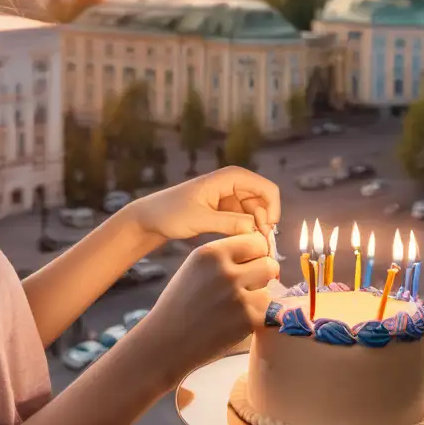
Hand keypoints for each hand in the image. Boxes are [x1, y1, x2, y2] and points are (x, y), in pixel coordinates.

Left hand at [125, 166, 281, 244]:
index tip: (266, 231)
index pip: (266, 188)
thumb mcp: (201, 219)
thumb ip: (230, 223)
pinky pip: (245, 218)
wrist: (150, 218)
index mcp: (229, 177)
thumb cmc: (171, 213)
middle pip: (264, 201)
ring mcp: (228, 197)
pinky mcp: (224, 209)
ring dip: (257, 228)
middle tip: (259, 245)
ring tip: (250, 247)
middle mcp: (232, 184)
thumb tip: (256, 230)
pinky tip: (241, 243)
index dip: (273, 209)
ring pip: (256, 212)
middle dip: (265, 221)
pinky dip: (247, 230)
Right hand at [136, 231, 278, 380]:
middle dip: (262, 275)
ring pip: (270, 288)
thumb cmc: (181, 303)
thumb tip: (263, 251)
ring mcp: (237, 296)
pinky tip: (236, 320)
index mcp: (210, 252)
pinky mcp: (247, 319)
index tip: (250, 265)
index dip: (256, 254)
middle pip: (269, 263)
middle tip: (248, 286)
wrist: (166, 341)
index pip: (256, 241)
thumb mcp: (196, 267)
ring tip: (236, 305)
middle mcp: (225, 271)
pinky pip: (267, 310)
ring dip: (260, 296)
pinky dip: (257, 315)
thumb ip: (226, 256)